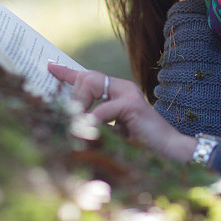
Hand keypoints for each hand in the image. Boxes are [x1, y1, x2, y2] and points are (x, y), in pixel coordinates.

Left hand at [48, 63, 196, 162]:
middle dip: (73, 97)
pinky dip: (92, 122)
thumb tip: (71, 127)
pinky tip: (89, 134)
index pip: (89, 76)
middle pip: (86, 78)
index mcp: (118, 93)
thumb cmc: (142, 147)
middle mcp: (124, 88)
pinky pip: (102, 109)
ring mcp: (129, 94)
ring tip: (74, 127)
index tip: (50, 67)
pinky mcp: (133, 106)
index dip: (68, 73)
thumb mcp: (113, 134)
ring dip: (78, 107)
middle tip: (68, 120)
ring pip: (92, 85)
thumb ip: (96, 125)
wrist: (170, 153)